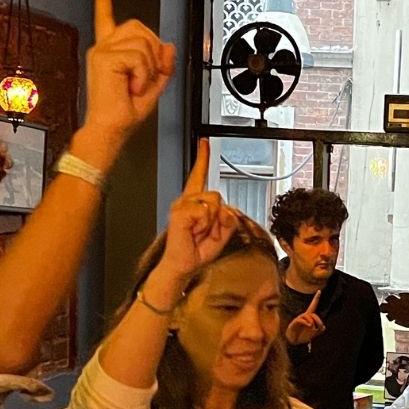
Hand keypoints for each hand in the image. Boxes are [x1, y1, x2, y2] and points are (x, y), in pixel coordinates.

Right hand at [71, 0, 176, 168]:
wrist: (110, 129)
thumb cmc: (124, 113)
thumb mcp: (152, 87)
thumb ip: (162, 65)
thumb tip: (169, 45)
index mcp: (112, 52)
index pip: (107, 17)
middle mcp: (104, 48)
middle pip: (139, 27)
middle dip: (152, 52)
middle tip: (143, 76)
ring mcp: (102, 51)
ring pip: (143, 42)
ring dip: (149, 67)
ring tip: (135, 84)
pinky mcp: (104, 57)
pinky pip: (139, 57)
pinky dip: (143, 75)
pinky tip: (131, 86)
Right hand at [149, 141, 236, 294]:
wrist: (182, 266)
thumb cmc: (196, 251)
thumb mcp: (220, 233)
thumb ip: (227, 218)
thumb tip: (226, 208)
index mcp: (195, 203)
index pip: (200, 176)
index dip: (203, 158)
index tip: (204, 142)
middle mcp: (186, 200)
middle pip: (216, 194)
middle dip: (218, 217)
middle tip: (205, 232)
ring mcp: (182, 205)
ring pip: (213, 201)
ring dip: (212, 222)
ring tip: (199, 232)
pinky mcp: (180, 212)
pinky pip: (205, 211)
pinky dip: (205, 224)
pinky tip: (194, 231)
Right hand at [285, 289, 326, 346]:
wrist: (294, 341)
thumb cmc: (303, 336)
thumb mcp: (314, 334)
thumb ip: (320, 330)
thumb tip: (324, 327)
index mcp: (309, 317)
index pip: (313, 306)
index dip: (316, 299)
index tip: (319, 291)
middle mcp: (304, 316)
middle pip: (313, 314)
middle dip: (318, 321)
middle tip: (319, 328)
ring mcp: (300, 319)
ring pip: (308, 316)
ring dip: (313, 322)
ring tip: (312, 328)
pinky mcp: (295, 322)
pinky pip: (302, 320)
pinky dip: (307, 322)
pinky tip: (310, 326)